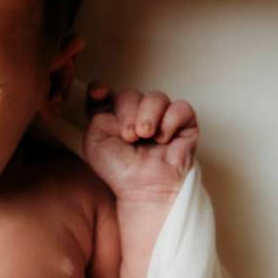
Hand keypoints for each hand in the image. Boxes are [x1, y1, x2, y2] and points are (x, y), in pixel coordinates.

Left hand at [81, 81, 198, 200]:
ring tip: (145, 136)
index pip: (106, 94)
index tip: (98, 94)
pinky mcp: (183, 124)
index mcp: (113, 119)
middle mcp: (136, 116)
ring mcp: (160, 118)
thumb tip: (108, 99)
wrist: (145, 187)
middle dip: (127, 112)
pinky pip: (180, 107)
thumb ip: (95, 116)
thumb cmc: (121, 171)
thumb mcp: (94, 143)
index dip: (101, 89)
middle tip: (129, 136)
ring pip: (156, 97)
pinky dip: (170, 121)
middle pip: (130, 94)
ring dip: (148, 115)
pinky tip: (163, 139)